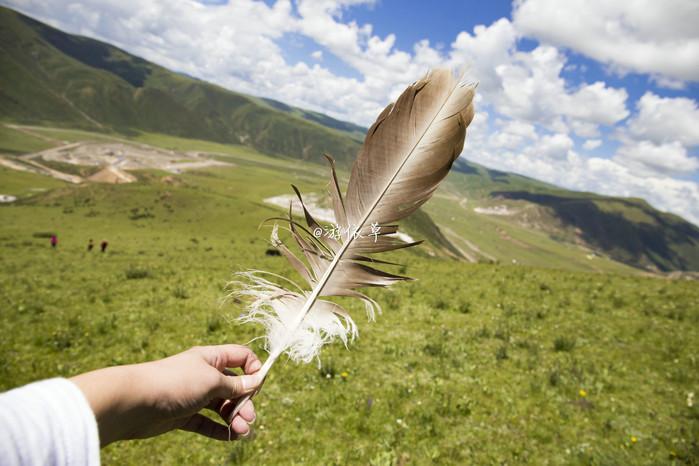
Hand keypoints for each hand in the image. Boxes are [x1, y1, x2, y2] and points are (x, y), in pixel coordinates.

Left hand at [71, 345, 262, 445]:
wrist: (135, 402)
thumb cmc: (175, 383)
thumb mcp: (213, 381)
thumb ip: (236, 385)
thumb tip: (257, 381)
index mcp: (211, 358)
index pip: (240, 357)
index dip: (253, 369)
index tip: (259, 385)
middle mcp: (203, 374)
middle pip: (234, 386)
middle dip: (245, 402)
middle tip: (249, 418)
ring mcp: (193, 395)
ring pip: (221, 406)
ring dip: (234, 418)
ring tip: (242, 432)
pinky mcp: (183, 415)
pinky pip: (206, 422)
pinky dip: (220, 429)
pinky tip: (230, 437)